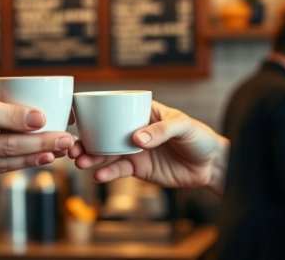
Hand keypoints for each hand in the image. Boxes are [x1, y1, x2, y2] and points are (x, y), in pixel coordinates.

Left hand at [0, 77, 74, 182]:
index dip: (40, 116)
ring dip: (35, 152)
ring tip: (59, 152)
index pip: (15, 107)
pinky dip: (17, 165)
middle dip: (43, 138)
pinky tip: (37, 162)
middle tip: (69, 142)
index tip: (64, 121)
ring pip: (10, 151)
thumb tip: (33, 116)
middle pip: (16, 132)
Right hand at [69, 101, 228, 193]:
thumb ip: (161, 131)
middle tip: (73, 147)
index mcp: (142, 111)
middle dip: (85, 140)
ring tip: (80, 162)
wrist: (211, 166)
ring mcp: (134, 149)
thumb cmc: (200, 138)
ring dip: (91, 157)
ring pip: (106, 152)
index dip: (93, 112)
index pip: (113, 108)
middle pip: (103, 133)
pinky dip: (107, 173)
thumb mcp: (183, 127)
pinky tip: (98, 175)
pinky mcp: (138, 168)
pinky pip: (118, 170)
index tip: (75, 119)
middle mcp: (133, 129)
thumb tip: (136, 139)